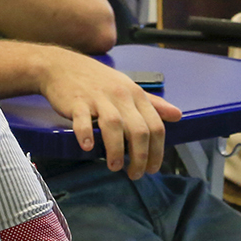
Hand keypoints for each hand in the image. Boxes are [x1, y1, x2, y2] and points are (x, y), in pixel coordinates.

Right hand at [35, 48, 181, 177]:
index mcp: (136, 95)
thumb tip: (177, 115)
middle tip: (134, 174)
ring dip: (116, 150)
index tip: (152, 169)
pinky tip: (87, 147)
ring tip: (114, 167)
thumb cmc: (98, 80)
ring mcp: (98, 98)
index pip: (155, 126)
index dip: (157, 151)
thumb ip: (153, 103)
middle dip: (140, 157)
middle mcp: (120, 96)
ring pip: (114, 126)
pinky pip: (82, 119)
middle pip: (138, 130)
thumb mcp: (128, 87)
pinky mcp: (77, 102)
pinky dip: (85, 134)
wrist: (62, 66)